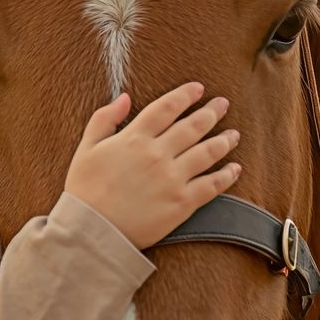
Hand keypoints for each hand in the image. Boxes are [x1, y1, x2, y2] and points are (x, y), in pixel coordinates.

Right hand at [63, 82, 242, 249]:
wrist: (92, 231)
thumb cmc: (84, 190)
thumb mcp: (86, 148)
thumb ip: (104, 119)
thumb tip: (124, 97)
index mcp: (134, 138)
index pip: (166, 108)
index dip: (185, 95)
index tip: (198, 88)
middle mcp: (157, 154)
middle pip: (193, 126)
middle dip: (211, 112)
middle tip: (223, 104)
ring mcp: (172, 178)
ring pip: (207, 152)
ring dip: (224, 140)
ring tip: (234, 134)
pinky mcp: (182, 203)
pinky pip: (212, 185)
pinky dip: (227, 175)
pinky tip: (235, 168)